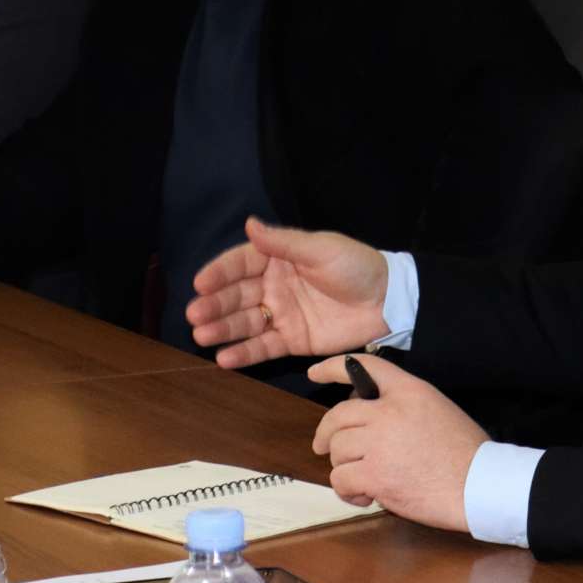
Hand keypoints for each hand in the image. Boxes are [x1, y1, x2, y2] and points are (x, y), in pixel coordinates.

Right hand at [188, 218, 389, 368]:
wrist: (388, 301)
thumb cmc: (356, 267)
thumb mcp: (321, 249)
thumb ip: (284, 243)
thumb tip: (249, 224)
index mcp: (278, 259)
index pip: (240, 264)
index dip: (219, 273)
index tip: (200, 283)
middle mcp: (273, 286)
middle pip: (236, 295)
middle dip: (214, 305)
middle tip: (194, 315)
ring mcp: (281, 314)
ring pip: (244, 322)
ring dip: (222, 329)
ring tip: (201, 336)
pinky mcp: (292, 340)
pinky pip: (263, 347)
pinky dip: (243, 353)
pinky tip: (224, 358)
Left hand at [306, 353, 480, 530]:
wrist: (480, 485)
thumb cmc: (467, 453)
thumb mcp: (439, 410)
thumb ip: (404, 407)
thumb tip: (371, 418)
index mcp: (409, 392)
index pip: (364, 368)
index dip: (333, 368)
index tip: (315, 373)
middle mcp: (389, 412)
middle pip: (338, 415)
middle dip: (326, 434)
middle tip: (323, 446)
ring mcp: (379, 443)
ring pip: (338, 450)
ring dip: (344, 467)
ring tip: (363, 480)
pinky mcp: (374, 475)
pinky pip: (340, 479)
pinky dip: (347, 491)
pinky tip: (365, 496)